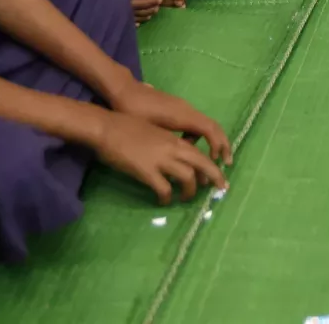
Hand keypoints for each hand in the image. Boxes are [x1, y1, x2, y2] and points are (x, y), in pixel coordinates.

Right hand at [93, 109, 227, 203]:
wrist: (107, 127)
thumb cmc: (126, 127)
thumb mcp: (154, 132)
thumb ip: (166, 142)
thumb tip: (173, 153)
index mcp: (174, 139)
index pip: (200, 153)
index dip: (211, 167)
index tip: (217, 178)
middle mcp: (173, 148)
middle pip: (203, 164)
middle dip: (215, 178)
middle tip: (221, 189)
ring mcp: (161, 159)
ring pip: (187, 178)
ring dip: (189, 192)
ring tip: (185, 199)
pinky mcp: (147, 171)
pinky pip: (164, 189)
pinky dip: (167, 198)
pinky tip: (163, 202)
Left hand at [111, 82, 232, 165]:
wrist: (123, 90)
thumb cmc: (133, 111)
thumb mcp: (149, 129)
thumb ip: (167, 142)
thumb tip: (182, 157)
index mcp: (182, 116)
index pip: (209, 129)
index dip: (218, 145)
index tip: (219, 162)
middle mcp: (187, 110)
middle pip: (212, 126)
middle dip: (222, 144)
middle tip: (226, 163)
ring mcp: (183, 108)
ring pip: (204, 125)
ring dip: (210, 141)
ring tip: (208, 160)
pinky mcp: (177, 109)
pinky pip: (195, 123)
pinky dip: (198, 136)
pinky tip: (188, 147)